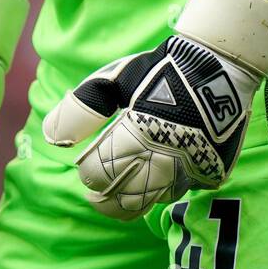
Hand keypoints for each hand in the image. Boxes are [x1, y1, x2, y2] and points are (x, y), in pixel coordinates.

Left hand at [42, 33, 257, 220]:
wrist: (216, 67)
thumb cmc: (158, 71)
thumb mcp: (114, 80)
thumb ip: (80, 109)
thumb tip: (51, 137)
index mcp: (137, 133)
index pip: (101, 172)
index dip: (88, 173)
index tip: (84, 167)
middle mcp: (166, 158)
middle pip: (125, 199)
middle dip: (105, 200)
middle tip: (94, 197)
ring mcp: (191, 168)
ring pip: (153, 200)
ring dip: (132, 200)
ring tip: (118, 195)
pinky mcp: (210, 172)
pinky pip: (180, 191)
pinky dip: (162, 189)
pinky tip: (152, 180)